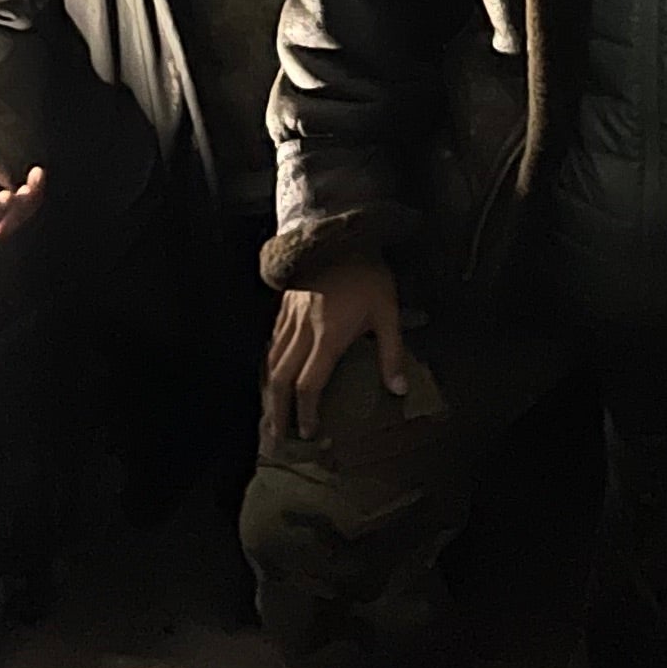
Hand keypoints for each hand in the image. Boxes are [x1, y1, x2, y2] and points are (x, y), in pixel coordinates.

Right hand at [263, 256, 408, 441]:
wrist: (338, 232)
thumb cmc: (366, 272)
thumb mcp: (387, 311)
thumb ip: (391, 352)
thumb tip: (398, 389)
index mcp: (327, 337)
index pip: (309, 385)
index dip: (306, 413)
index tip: (308, 432)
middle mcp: (302, 332)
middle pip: (281, 379)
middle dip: (277, 411)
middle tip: (275, 435)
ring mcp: (289, 317)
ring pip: (271, 361)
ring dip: (269, 391)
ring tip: (269, 411)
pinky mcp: (285, 305)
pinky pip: (271, 340)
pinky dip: (269, 361)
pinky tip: (271, 370)